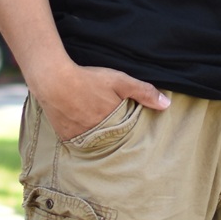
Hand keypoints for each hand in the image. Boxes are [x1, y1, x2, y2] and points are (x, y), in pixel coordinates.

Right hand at [31, 63, 168, 142]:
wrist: (53, 80)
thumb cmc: (88, 79)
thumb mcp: (119, 81)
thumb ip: (143, 92)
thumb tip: (166, 105)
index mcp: (114, 124)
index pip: (127, 132)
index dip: (128, 126)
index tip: (128, 123)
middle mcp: (98, 135)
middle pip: (111, 138)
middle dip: (113, 132)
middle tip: (109, 121)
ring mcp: (81, 137)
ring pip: (95, 140)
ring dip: (98, 134)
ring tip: (95, 121)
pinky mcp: (66, 136)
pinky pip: (78, 140)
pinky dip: (81, 134)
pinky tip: (81, 122)